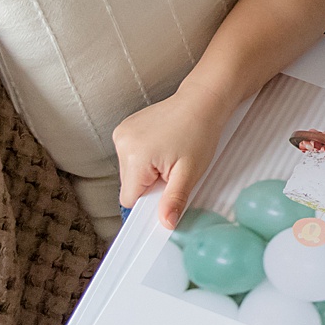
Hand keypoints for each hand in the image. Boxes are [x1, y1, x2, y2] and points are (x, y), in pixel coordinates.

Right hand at [113, 81, 234, 227]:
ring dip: (149, 170)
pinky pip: (131, 156)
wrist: (203, 101)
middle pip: (130, 185)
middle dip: (151, 183)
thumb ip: (174, 200)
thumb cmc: (200, 132)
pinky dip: (146, 157)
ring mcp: (121, 133)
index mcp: (135, 157)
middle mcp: (122, 143)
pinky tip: (163, 145)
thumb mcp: (190, 172)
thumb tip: (166, 224)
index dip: (149, 200)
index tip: (166, 193)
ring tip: (170, 153)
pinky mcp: (125, 128)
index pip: (129, 199)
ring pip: (130, 172)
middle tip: (174, 168)